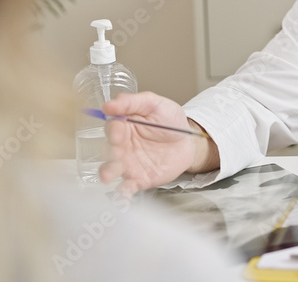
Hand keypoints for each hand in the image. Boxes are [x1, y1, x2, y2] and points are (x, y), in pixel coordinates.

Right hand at [98, 92, 217, 195]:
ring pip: (111, 169)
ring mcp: (128, 164)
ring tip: (109, 175)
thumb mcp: (154, 104)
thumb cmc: (169, 120)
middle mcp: (121, 146)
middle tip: (117, 151)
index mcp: (123, 126)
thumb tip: (108, 105)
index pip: (112, 127)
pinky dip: (121, 193)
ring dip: (108, 172)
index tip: (118, 130)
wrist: (189, 141)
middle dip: (110, 151)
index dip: (114, 130)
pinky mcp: (138, 179)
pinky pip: (126, 188)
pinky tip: (121, 195)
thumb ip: (132, 102)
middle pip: (108, 149)